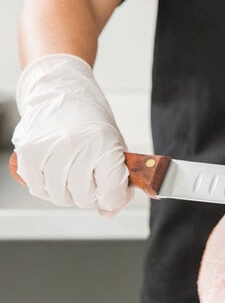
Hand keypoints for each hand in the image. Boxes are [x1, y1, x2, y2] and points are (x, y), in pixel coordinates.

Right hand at [12, 53, 131, 214]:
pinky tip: (56, 171)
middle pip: (85, 198)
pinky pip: (39, 189)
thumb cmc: (92, 121)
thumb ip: (118, 182)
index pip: (111, 193)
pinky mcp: (28, 153)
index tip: (114, 191)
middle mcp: (76, 146)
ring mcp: (49, 150)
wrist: (62, 91)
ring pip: (61, 197)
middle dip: (92, 195)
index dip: (115, 197)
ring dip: (69, 192)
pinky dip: (48, 187)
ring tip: (74, 172)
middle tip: (92, 178)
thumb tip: (109, 212)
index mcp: (104, 144)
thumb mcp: (116, 147)